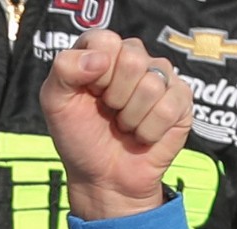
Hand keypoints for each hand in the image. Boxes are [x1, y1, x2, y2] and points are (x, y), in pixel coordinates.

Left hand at [39, 30, 192, 220]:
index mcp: (103, 50)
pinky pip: (168, 108)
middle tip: (110, 112)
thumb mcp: (55, 102)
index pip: (106, 41)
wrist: (103, 178)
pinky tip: (143, 135)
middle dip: (115, 97)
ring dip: (131, 117)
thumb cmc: (80, 138)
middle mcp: (134, 57)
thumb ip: (64, 68)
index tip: (90, 93)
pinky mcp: (181, 101)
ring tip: (125, 125)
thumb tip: (101, 59)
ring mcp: (161, 78)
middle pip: (133, 59)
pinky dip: (149, 131)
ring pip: (151, 85)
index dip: (95, 72)